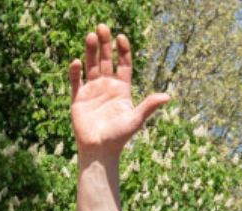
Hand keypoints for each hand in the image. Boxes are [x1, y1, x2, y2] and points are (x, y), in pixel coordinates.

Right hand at [69, 25, 169, 154]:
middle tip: (102, 27)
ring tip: (90, 36)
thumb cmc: (119, 138)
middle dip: (104, 44)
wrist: (99, 151)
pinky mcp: (78, 98)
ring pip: (91, 66)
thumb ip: (148, 106)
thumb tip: (167, 97)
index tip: (121, 37)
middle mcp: (107, 87)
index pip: (124, 65)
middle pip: (106, 60)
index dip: (123, 50)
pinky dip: (75, 71)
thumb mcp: (136, 120)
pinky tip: (77, 62)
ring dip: (90, 51)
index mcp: (122, 90)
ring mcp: (92, 91)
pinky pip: (76, 81)